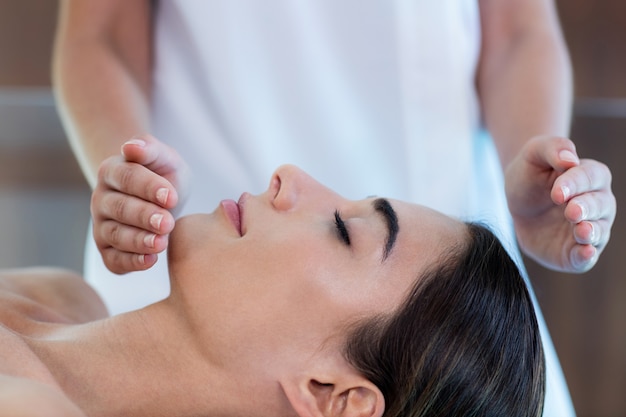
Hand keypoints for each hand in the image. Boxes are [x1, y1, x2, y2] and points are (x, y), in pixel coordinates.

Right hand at [91, 134, 190, 273]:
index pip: (127, 178)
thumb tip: (131, 147)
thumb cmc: (163, 174)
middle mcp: (101, 199)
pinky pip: (114, 260)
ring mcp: (102, 226)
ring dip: (138, 241)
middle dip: (145, 217)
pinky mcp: (108, 250)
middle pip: (121, 209)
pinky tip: (150, 260)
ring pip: (116, 235)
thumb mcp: (164, 157)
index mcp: (111, 171)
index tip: (172, 197)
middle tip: (167, 223)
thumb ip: (150, 148)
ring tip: (161, 243)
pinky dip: (131, 262)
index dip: (149, 188)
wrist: (161, 198)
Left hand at [505, 135, 615, 272]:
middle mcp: (597, 203)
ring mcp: (589, 228)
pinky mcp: (574, 251)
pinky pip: (586, 257)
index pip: (590, 177)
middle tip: (571, 211)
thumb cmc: (530, 173)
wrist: (517, 202)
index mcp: (591, 176)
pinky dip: (586, 257)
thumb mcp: (534, 153)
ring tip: (581, 231)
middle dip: (586, 208)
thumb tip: (569, 159)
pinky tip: (585, 253)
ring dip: (591, 232)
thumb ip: (552, 148)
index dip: (575, 184)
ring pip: (599, 231)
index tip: (556, 191)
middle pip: (600, 205)